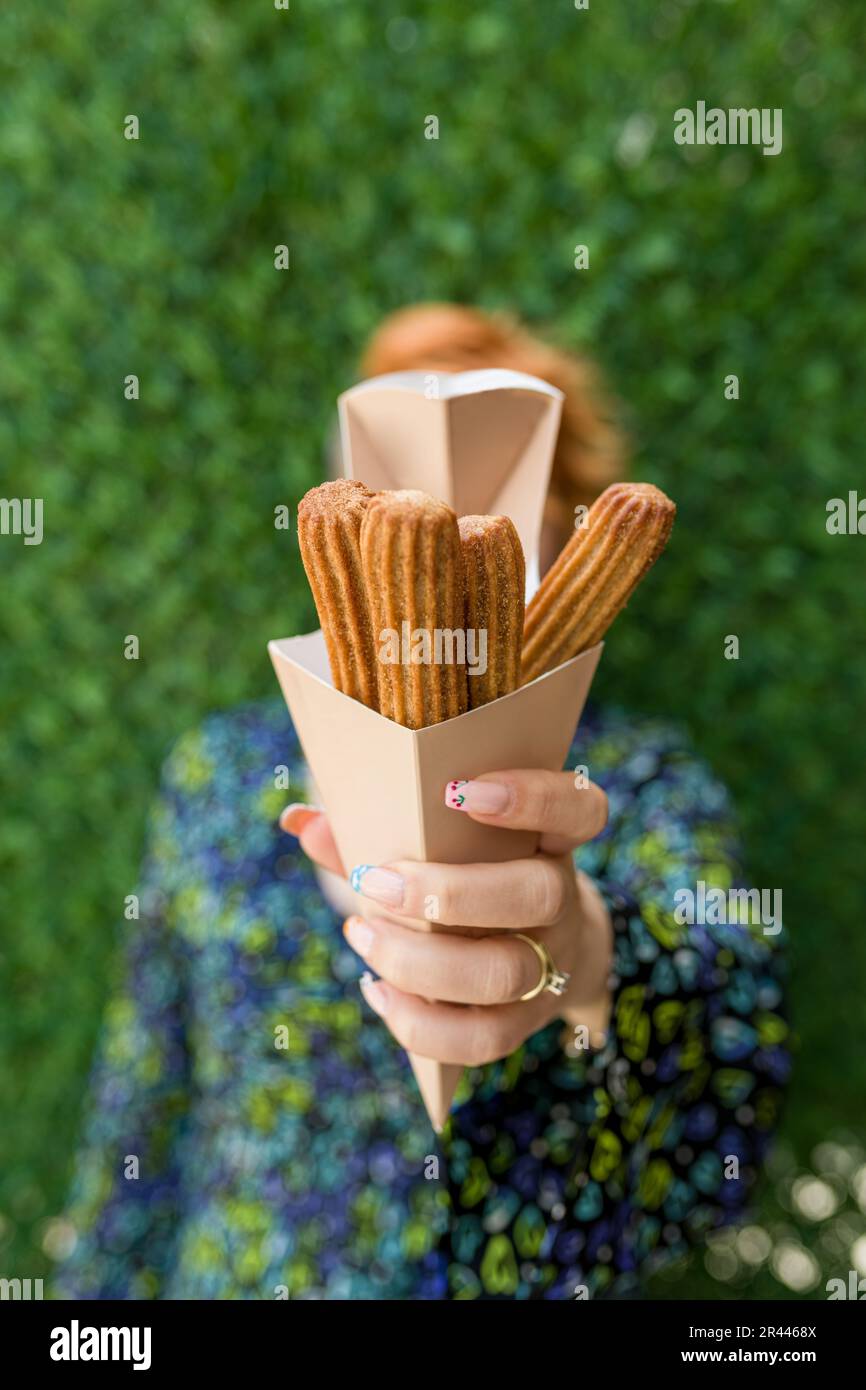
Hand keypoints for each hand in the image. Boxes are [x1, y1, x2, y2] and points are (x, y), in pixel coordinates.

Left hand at [280, 770, 612, 1066]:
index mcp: (549, 840)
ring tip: (363, 935)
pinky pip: (483, 1038)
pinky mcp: (526, 1022)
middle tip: (376, 882)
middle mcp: (561, 899)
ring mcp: (551, 964)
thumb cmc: (471, 874)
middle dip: (448, 893)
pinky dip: (420, 1023)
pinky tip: (376, 990)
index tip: (462, 792)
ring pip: (505, 973)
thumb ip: (376, 831)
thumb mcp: (442, 845)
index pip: (576, 810)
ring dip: (420, 961)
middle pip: (536, 894)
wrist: (538, 944)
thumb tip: (300, 821)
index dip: (533, 797)